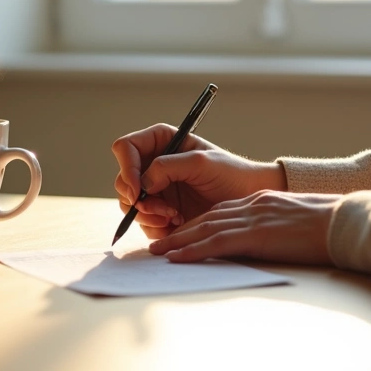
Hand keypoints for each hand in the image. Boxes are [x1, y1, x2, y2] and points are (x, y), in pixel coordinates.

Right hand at [112, 124, 286, 238]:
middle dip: (138, 199)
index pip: (125, 148)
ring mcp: (155, 189)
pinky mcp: (160, 212)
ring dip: (148, 215)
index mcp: (160, 142)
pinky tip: (178, 224)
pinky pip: (142, 223)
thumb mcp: (200, 162)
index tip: (139, 190)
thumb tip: (141, 183)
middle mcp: (152, 165)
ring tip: (175, 217)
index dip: (127, 168)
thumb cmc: (230, 173)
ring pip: (129, 204)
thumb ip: (167, 166)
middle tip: (162, 210)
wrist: (248, 200)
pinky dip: (155, 228)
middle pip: (122, 180)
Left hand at [147, 190, 337, 264]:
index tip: (179, 233)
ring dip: (177, 241)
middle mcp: (252, 205)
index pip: (220, 212)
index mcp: (260, 201)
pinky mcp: (257, 234)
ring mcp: (253, 218)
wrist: (347, 221)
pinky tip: (176, 258)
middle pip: (206, 218)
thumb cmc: (330, 225)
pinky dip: (193, 250)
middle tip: (157, 244)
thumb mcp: (295, 220)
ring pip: (205, 229)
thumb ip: (274, 226)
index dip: (196, 223)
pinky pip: (216, 243)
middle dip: (180, 231)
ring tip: (157, 253)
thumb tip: (266, 240)